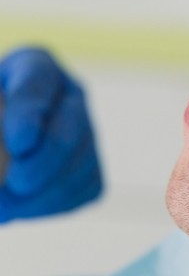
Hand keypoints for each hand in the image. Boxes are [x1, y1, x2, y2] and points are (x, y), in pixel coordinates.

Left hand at [0, 48, 101, 221]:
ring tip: (2, 210)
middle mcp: (71, 95)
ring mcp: (88, 133)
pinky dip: (48, 206)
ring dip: (37, 197)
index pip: (37, 83)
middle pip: (68, 131)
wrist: (0, 147)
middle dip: (40, 165)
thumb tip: (14, 148)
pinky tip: (20, 207)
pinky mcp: (93, 169)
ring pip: (76, 168)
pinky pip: (79, 192)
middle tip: (12, 185)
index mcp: (34, 65)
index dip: (29, 113)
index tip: (19, 142)